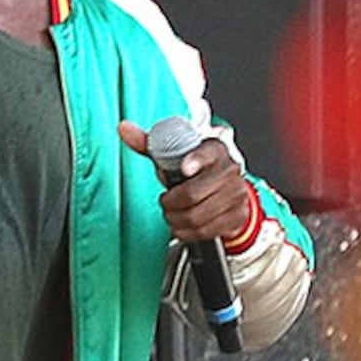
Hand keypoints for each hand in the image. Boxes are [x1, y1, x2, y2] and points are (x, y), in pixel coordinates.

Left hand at [114, 121, 259, 246]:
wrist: (227, 191)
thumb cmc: (196, 171)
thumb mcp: (175, 155)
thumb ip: (149, 144)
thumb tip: (123, 128)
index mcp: (213, 150)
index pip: (206, 153)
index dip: (195, 160)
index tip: (184, 168)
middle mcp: (228, 170)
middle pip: (193, 193)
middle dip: (170, 203)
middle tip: (165, 202)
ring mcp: (236, 194)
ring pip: (196, 216)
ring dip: (176, 219)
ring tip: (173, 214)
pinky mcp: (237, 216)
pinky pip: (205, 231)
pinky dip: (186, 232)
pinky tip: (183, 225)